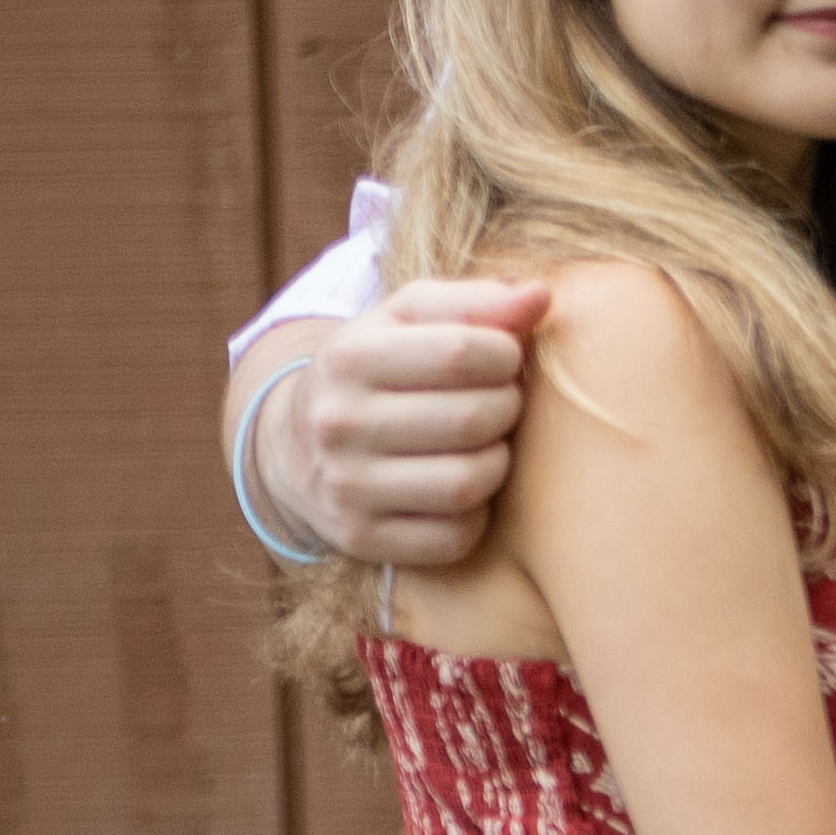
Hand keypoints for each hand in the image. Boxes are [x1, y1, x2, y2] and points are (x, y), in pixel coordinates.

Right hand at [270, 280, 550, 567]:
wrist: (296, 444)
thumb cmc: (381, 368)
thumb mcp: (410, 319)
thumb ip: (478, 302)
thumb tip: (540, 297)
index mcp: (349, 356)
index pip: (464, 352)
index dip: (507, 355)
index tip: (505, 360)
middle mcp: (337, 423)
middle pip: (474, 420)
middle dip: (507, 408)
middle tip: (500, 403)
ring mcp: (344, 487)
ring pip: (468, 483)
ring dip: (497, 462)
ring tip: (485, 444)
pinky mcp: (359, 537)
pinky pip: (454, 536)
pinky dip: (475, 515)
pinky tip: (459, 489)